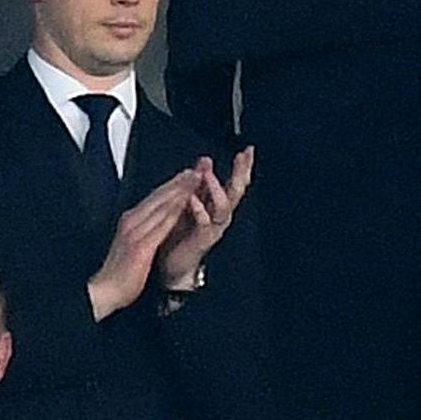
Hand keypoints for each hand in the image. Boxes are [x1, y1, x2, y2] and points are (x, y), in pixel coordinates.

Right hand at [87, 170, 198, 320]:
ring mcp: (136, 232)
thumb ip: (140, 233)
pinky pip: (162, 224)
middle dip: (178, 182)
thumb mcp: (130, 246)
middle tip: (195, 170)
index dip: (170, 186)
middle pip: (158, 197)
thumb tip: (151, 226)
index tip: (184, 176)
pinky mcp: (142, 244)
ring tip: (195, 178)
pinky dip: (175, 210)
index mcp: (129, 223)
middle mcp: (132, 222)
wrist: (105, 291)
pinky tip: (185, 202)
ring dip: (180, 190)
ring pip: (162, 205)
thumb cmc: (118, 274)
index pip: (152, 199)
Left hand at [155, 148, 252, 291]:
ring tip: (209, 175)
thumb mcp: (189, 203)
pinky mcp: (201, 240)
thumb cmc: (180, 236)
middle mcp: (219, 217)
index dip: (243, 167)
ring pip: (223, 207)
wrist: (172, 268)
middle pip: (236, 193)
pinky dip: (199, 210)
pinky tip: (193, 200)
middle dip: (240, 174)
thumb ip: (198, 182)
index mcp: (216, 207)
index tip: (248, 151)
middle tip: (242, 158)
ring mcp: (213, 229)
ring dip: (217, 189)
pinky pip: (204, 224)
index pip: (234, 183)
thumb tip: (205, 159)